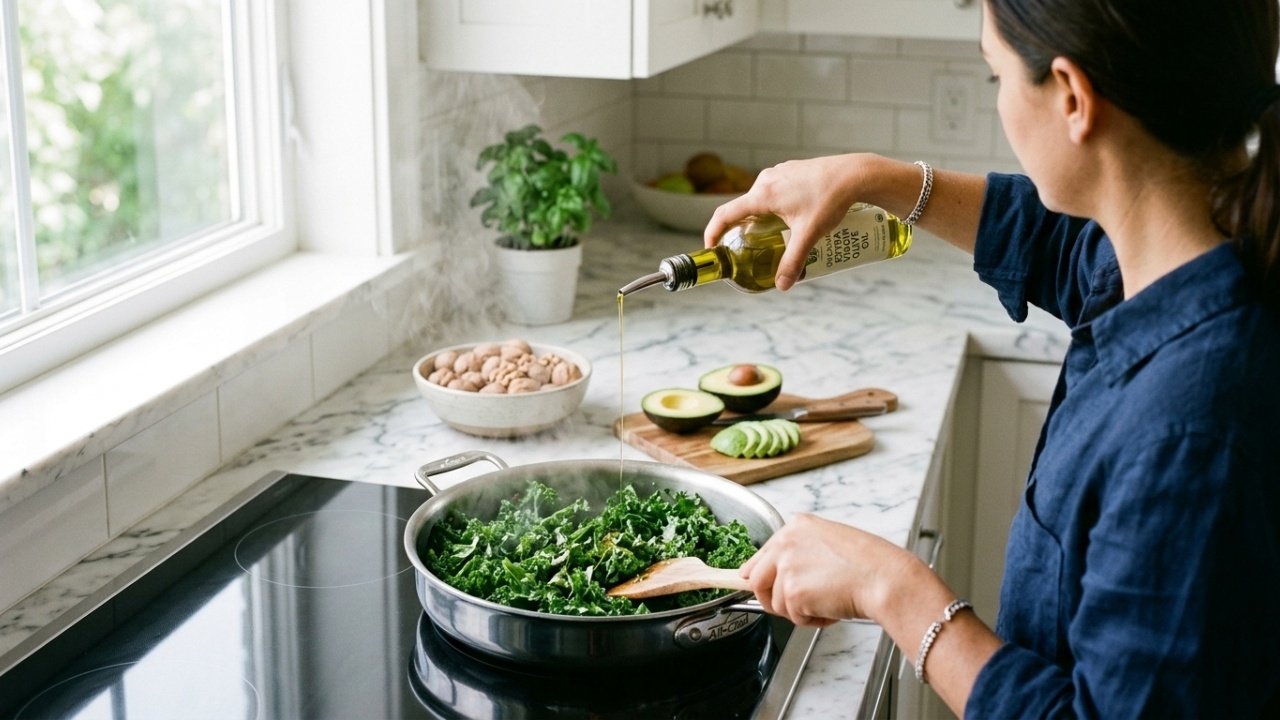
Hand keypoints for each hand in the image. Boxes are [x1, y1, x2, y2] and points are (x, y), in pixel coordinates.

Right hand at [703, 155, 866, 290]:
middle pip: (742, 207)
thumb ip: (794, 261)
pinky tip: (790, 218)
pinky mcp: (791, 171)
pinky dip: (772, 206)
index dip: (713, 232)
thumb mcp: (809, 235)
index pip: (725, 214)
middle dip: (739, 229)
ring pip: (759, 199)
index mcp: (763, 195)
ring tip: (769, 235)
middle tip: (744, 248)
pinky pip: (773, 190)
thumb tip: (783, 285)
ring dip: (758, 217)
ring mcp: (779, 173)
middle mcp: (766, 180)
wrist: (855, 174)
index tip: (712, 248)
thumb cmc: (831, 199)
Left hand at [741, 513, 917, 626]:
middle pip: (755, 580)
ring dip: (799, 611)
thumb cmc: (870, 563)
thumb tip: (782, 573)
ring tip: (827, 602)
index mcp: (795, 526)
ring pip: (774, 603)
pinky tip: (831, 608)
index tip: (766, 588)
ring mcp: (786, 566)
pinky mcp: (792, 592)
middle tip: (799, 605)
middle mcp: (785, 542)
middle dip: (774, 599)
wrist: (885, 578)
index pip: (760, 557)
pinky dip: (812, 620)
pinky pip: (793, 618)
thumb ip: (801, 552)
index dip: (765, 578)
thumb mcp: (829, 543)